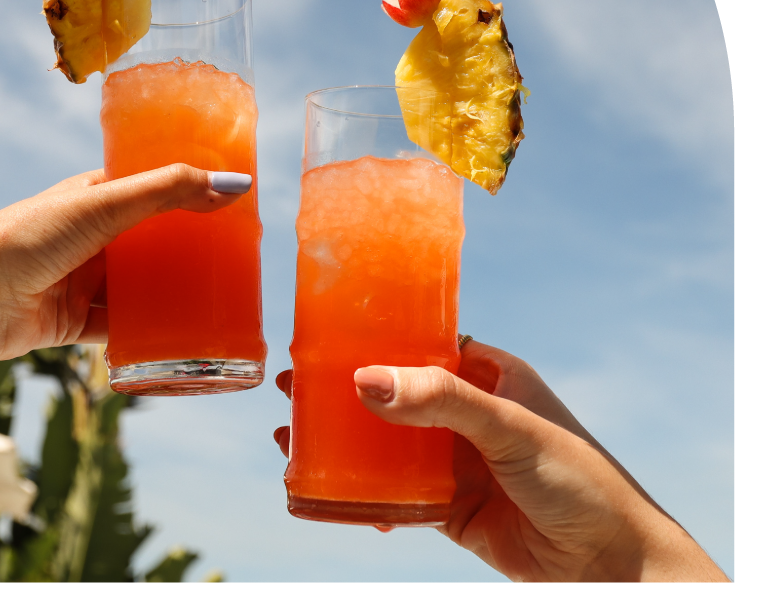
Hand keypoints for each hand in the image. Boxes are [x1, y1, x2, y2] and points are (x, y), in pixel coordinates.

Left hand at [0, 164, 249, 450]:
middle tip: (236, 256)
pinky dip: (148, 330)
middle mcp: (91, 235)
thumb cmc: (30, 237)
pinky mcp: (76, 321)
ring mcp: (84, 278)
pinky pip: (123, 326)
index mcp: (95, 196)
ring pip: (141, 285)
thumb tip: (235, 185)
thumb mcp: (105, 205)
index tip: (231, 201)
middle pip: (153, 240)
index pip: (152, 186)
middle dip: (189, 248)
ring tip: (220, 296)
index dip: (190, 192)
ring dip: (172, 291)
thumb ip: (169, 192)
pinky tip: (182, 334)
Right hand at [274, 341, 727, 582]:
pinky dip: (366, 494)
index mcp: (489, 374)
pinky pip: (397, 493)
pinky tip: (335, 494)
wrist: (610, 565)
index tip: (326, 338)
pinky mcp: (450, 506)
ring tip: (293, 437)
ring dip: (346, 443)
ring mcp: (457, 460)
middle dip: (346, 392)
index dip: (374, 340)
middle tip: (294, 388)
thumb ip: (440, 401)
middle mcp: (468, 413)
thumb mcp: (509, 427)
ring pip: (388, 444)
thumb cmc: (579, 478)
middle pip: (394, 393)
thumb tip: (366, 380)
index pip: (421, 344)